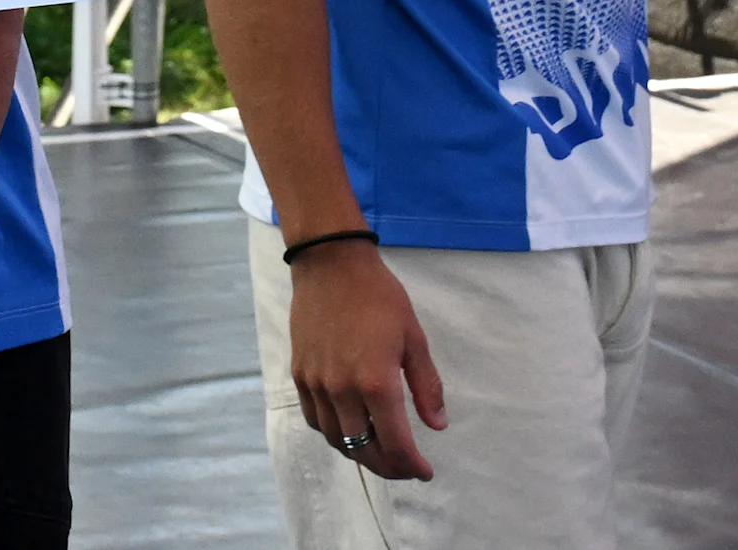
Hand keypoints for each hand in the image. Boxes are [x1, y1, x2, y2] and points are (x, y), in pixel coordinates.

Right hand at [284, 239, 445, 480]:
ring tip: (380, 451)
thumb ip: (426, 386)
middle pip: (364, 450)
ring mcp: (317, 385)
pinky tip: (349, 428)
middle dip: (389, 467)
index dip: (412, 466)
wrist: (330, 264)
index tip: (425, 472)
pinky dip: (334, 434)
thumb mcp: (413, 337)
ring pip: (337, 439)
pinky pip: (315, 420)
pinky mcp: (300, 375)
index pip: (395, 444)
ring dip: (361, 453)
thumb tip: (437, 426)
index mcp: (376, 382)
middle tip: (406, 468)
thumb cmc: (379, 296)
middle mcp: (343, 391)